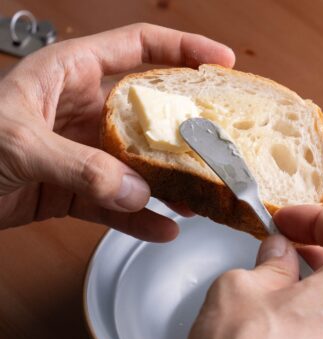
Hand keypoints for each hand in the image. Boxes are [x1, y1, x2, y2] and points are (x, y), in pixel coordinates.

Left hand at [0, 24, 233, 240]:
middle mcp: (82, 109)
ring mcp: (82, 151)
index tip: (222, 63)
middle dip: (185, 130)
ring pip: (139, 163)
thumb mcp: (17, 143)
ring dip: (168, 183)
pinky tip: (162, 228)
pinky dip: (140, 218)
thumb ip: (79, 165)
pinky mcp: (76, 189)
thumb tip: (135, 190)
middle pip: (149, 113)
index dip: (184, 49)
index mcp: (69, 73)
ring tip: (197, 200)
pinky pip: (117, 203)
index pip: (138, 47)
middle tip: (219, 146)